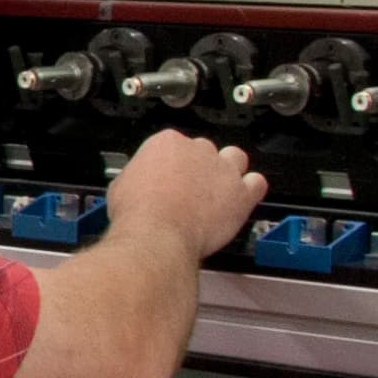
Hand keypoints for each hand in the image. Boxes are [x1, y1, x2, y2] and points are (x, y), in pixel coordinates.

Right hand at [113, 130, 267, 262]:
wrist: (156, 234)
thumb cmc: (138, 214)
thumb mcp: (120, 187)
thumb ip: (137, 178)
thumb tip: (138, 184)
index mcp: (167, 143)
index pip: (175, 145)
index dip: (172, 165)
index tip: (169, 178)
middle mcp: (198, 150)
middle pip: (205, 150)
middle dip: (200, 168)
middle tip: (191, 189)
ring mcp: (222, 170)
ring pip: (235, 158)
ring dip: (230, 171)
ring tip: (219, 190)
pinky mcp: (240, 193)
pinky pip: (257, 183)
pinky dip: (252, 189)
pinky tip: (242, 199)